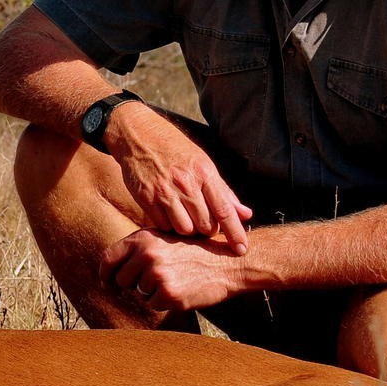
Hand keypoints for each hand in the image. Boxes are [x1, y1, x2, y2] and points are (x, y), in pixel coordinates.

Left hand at [103, 228, 247, 313]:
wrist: (227, 262)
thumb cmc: (193, 250)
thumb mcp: (164, 238)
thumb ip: (138, 249)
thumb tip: (110, 270)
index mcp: (143, 238)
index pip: (109, 258)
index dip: (105, 274)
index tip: (107, 283)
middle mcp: (147, 255)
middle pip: (122, 280)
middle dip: (133, 285)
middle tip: (155, 280)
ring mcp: (158, 275)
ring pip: (139, 294)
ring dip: (153, 292)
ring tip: (176, 279)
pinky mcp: (169, 294)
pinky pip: (154, 304)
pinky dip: (164, 301)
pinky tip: (181, 289)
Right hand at [106, 104, 252, 252]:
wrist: (140, 136)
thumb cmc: (176, 150)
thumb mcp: (204, 164)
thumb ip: (224, 192)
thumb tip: (246, 215)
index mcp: (204, 173)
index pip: (224, 211)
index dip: (235, 233)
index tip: (242, 249)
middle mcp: (185, 183)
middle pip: (205, 225)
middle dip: (208, 230)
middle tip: (204, 222)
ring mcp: (165, 191)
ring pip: (184, 229)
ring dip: (188, 230)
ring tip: (186, 218)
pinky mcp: (146, 198)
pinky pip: (163, 226)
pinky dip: (169, 226)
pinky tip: (169, 215)